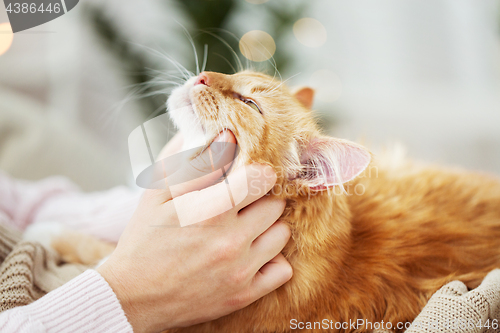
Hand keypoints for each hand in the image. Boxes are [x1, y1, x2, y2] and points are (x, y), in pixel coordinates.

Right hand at [98, 131, 291, 332]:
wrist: (133, 297)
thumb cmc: (145, 239)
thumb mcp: (158, 195)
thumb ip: (194, 163)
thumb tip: (226, 134)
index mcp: (210, 211)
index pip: (262, 177)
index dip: (258, 171)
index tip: (248, 175)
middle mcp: (231, 241)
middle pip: (276, 204)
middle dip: (262, 198)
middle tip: (243, 203)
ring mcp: (240, 271)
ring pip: (282, 234)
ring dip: (269, 227)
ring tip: (247, 228)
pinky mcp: (244, 294)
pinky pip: (283, 270)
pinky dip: (272, 260)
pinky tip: (252, 254)